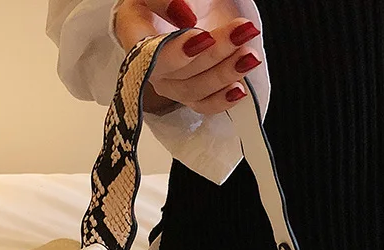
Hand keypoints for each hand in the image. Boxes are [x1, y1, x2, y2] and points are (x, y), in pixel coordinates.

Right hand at [113, 0, 261, 114]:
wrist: (181, 6)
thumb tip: (184, 13)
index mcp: (134, 33)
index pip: (147, 54)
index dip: (175, 52)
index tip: (203, 38)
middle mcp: (149, 65)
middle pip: (178, 73)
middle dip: (213, 55)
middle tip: (240, 34)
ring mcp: (170, 82)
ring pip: (194, 90)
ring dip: (224, 75)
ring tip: (249, 55)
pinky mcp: (190, 91)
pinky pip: (203, 105)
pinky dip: (222, 99)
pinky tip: (239, 90)